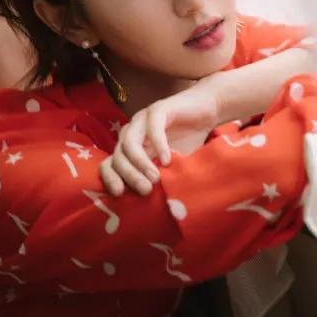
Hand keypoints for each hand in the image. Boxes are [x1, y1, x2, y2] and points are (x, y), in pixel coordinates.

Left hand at [100, 84, 220, 195]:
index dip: (110, 179)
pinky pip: (152, 127)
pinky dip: (158, 144)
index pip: (109, 164)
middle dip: (130, 176)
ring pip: (130, 142)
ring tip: (155, 178)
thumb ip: (160, 179)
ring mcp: (142, 120)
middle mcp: (131, 134)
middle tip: (145, 190)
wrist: (207, 112)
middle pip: (118, 156)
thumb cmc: (189, 141)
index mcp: (129, 149)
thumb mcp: (172, 166)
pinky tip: (167, 159)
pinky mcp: (158, 109)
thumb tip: (152, 207)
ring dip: (140, 162)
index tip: (120, 194)